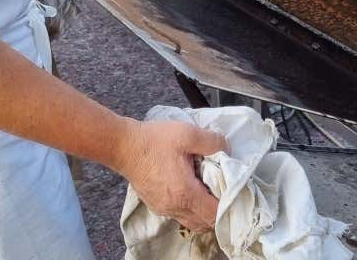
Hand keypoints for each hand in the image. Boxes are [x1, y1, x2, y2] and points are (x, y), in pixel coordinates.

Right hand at [112, 118, 226, 231]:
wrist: (124, 146)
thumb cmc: (154, 140)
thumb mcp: (188, 133)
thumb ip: (212, 142)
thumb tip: (226, 149)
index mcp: (185, 193)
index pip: (214, 214)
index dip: (228, 204)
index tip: (232, 189)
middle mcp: (174, 207)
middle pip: (205, 223)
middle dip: (218, 209)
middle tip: (222, 189)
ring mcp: (164, 209)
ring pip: (192, 221)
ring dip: (204, 210)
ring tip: (207, 189)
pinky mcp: (156, 204)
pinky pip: (180, 214)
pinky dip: (191, 208)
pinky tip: (191, 187)